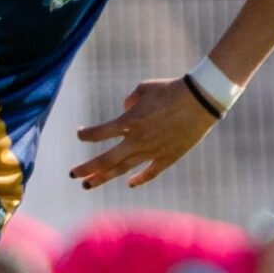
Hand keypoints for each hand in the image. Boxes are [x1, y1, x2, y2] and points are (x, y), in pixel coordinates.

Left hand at [72, 77, 217, 190]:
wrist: (201, 100)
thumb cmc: (171, 89)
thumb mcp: (144, 88)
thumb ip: (129, 101)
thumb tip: (125, 110)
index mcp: (129, 122)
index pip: (99, 134)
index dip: (87, 135)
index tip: (80, 135)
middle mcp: (137, 140)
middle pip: (106, 160)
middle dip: (87, 168)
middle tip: (72, 175)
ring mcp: (152, 151)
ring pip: (123, 169)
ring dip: (104, 177)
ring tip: (88, 184)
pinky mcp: (168, 157)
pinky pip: (150, 172)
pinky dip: (139, 179)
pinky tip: (130, 183)